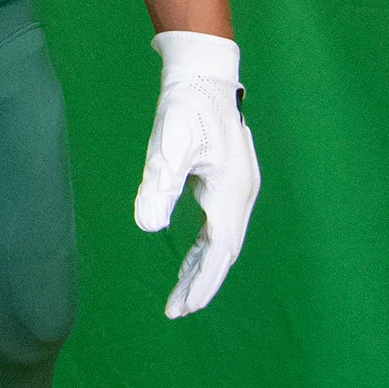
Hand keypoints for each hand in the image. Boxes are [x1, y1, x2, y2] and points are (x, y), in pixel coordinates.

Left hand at [133, 30, 259, 318]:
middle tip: (175, 312)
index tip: (184, 308)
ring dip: (201, 268)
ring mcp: (237, 189)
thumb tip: (147, 225)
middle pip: (222, 252)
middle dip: (200, 283)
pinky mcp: (227, 182)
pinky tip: (190, 259)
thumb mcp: (171, 142)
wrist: (203, 75)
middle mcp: (240, 195)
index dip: (202, 282)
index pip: (219, 251)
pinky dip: (204, 248)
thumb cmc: (187, 105)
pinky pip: (218, 227)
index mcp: (231, 192)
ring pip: (221, 242)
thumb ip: (160, 182)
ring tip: (179, 296)